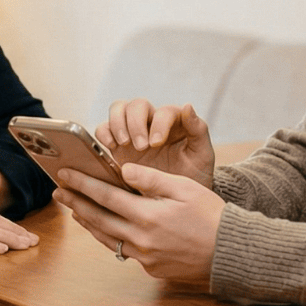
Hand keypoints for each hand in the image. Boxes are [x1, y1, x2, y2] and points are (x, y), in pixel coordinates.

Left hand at [54, 161, 223, 282]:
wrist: (232, 252)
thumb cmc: (211, 215)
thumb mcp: (184, 188)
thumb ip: (151, 179)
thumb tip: (124, 170)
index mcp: (148, 216)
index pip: (105, 196)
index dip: (82, 184)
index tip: (64, 175)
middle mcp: (141, 240)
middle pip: (99, 219)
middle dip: (77, 204)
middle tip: (58, 192)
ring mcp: (145, 257)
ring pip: (107, 238)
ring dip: (89, 223)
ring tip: (75, 210)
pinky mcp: (152, 268)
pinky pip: (124, 251)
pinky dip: (110, 237)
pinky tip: (105, 229)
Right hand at [96, 99, 215, 189]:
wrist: (177, 201)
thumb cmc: (193, 175)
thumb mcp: (202, 155)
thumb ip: (198, 130)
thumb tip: (187, 105)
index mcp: (174, 122)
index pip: (164, 111)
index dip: (159, 124)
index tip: (156, 144)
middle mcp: (151, 122)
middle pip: (138, 105)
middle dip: (136, 123)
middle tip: (141, 147)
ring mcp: (132, 131)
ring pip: (118, 109)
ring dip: (118, 123)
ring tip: (123, 144)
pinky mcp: (117, 145)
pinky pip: (103, 128)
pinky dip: (103, 133)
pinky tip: (110, 146)